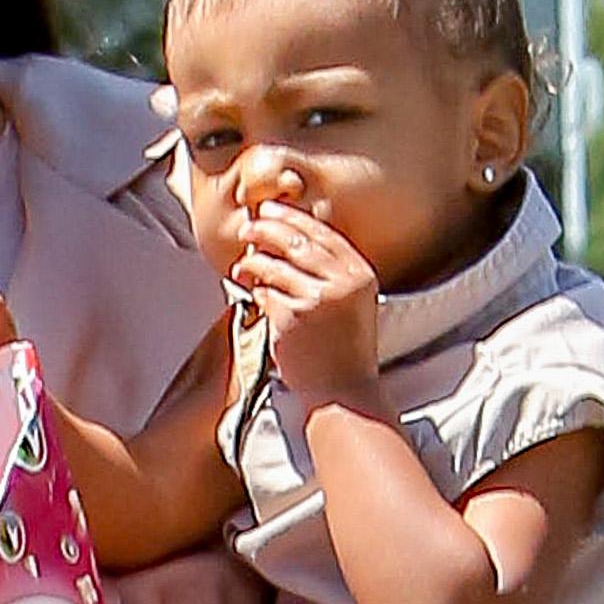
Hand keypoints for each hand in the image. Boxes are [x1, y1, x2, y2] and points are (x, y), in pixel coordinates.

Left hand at [230, 191, 378, 400]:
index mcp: (360, 274)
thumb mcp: (353, 303)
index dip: (292, 219)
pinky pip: (264, 293)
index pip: (321, 233)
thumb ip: (334, 273)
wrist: (343, 392)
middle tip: (247, 229)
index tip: (270, 211)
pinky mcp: (292, 317)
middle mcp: (342, 282)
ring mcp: (317, 299)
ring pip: (274, 265)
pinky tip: (251, 293)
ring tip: (243, 268)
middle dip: (266, 229)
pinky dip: (255, 292)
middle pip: (296, 241)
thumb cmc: (344, 350)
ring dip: (253, 262)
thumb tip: (292, 241)